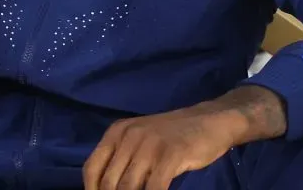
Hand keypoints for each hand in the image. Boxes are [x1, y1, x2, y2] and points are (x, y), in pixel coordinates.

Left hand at [83, 86, 286, 189]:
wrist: (210, 120)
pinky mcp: (170, 154)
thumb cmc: (173, 135)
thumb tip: (106, 187)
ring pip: (129, 187)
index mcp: (117, 132)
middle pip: (110, 182)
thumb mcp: (140, 139)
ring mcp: (149, 145)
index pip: (92, 168)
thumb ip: (122, 158)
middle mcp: (129, 136)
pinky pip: (154, 188)